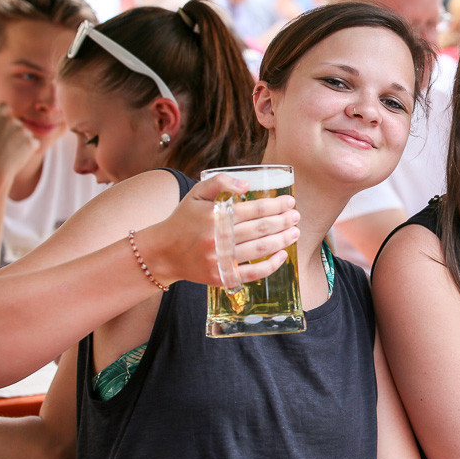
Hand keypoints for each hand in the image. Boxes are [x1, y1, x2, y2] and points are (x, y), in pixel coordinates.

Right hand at [0, 103, 39, 178]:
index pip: (5, 106)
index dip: (6, 113)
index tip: (5, 122)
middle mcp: (11, 120)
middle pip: (17, 123)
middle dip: (14, 133)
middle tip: (5, 147)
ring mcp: (23, 130)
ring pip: (26, 134)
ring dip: (22, 142)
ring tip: (9, 154)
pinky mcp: (32, 142)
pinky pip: (34, 144)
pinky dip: (29, 150)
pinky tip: (18, 157)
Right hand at [142, 174, 298, 288]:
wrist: (162, 252)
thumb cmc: (184, 219)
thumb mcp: (197, 193)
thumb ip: (220, 182)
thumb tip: (247, 185)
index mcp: (216, 216)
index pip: (255, 210)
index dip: (276, 206)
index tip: (290, 202)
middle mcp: (219, 238)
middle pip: (261, 229)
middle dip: (284, 221)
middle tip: (297, 216)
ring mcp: (221, 260)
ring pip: (260, 249)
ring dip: (282, 240)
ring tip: (295, 232)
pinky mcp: (221, 277)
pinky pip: (252, 273)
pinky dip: (271, 266)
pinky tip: (283, 255)